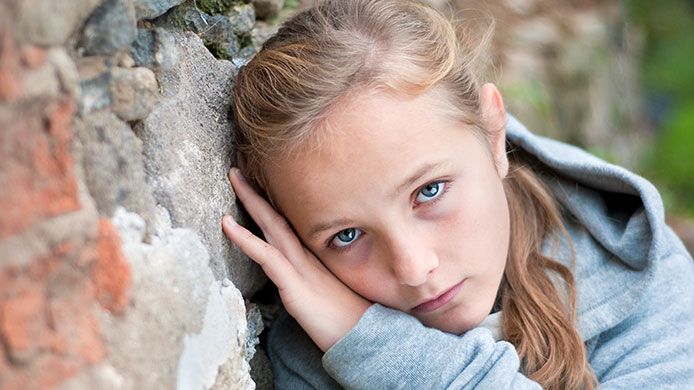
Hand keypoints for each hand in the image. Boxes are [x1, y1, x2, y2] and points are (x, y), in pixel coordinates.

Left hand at [222, 167, 370, 351]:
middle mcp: (309, 256)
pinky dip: (245, 238)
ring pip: (272, 226)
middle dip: (260, 190)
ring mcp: (301, 268)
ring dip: (251, 200)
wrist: (370, 340)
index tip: (259, 181)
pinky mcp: (294, 286)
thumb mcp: (332, 296)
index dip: (274, 202)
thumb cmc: (353, 323)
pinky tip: (227, 224)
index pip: (291, 223)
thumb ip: (317, 282)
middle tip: (242, 165)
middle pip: (279, 216)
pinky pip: (265, 256)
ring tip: (234, 175)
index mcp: (316, 259)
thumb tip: (303, 280)